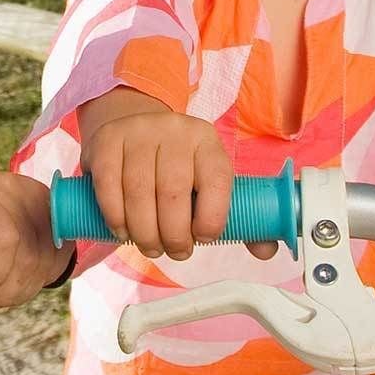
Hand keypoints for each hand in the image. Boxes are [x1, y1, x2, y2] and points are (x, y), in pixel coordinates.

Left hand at [0, 165, 60, 320]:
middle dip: (7, 292)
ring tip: (0, 289)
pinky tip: (19, 277)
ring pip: (45, 260)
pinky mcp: (51, 205)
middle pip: (28, 257)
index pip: (5, 240)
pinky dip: (40, 276)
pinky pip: (59, 254)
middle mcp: (10, 190)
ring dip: (23, 289)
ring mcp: (34, 195)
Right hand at [78, 109, 281, 262]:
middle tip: (173, 252)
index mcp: (207, 142)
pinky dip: (115, 216)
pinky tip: (122, 231)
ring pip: (139, 192)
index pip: (217, 181)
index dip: (211, 218)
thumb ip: (239, 217)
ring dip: (143, 232)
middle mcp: (175, 131)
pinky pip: (109, 185)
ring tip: (150, 247)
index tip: (203, 239)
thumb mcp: (209, 180)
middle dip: (173, 235)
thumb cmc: (178, 165)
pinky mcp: (107, 141)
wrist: (134, 122)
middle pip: (173, 193)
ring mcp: (138, 133)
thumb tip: (266, 250)